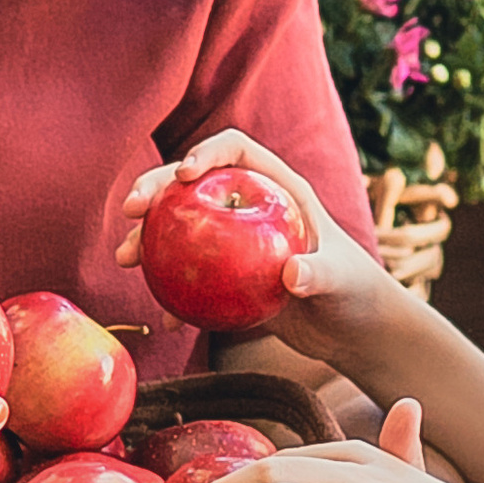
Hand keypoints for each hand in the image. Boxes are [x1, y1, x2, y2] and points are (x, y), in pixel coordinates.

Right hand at [117, 126, 401, 368]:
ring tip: (126, 259)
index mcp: (277, 188)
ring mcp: (234, 244)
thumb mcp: (342, 280)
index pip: (235, 151)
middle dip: (155, 188)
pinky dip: (173, 295)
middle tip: (129, 211)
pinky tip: (165, 319)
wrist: (354, 331)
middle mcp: (249, 208)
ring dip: (148, 239)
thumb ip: (321, 274)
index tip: (183, 175)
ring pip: (181, 229)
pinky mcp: (227, 280)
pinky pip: (190, 279)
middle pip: (193, 185)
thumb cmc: (357, 292)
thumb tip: (292, 274)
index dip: (204, 153)